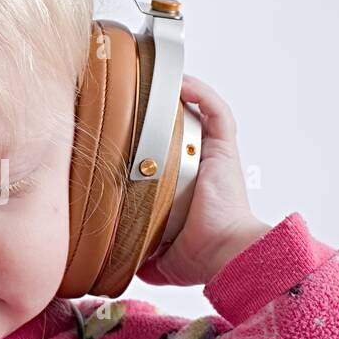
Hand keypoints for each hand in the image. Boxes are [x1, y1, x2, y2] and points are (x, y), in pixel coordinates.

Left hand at [136, 74, 271, 287]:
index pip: (169, 156)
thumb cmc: (203, 258)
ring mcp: (215, 157)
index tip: (126, 129)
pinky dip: (201, 93)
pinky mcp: (224, 150)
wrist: (225, 256)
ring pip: (201, 114)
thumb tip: (114, 260)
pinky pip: (217, 112)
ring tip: (155, 78)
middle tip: (133, 96)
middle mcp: (203, 168)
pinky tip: (181, 82)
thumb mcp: (159, 260)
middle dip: (162, 110)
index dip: (152, 140)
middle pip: (183, 129)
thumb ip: (138, 256)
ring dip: (182, 94)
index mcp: (189, 189)